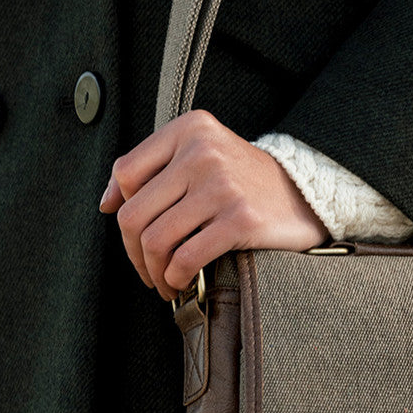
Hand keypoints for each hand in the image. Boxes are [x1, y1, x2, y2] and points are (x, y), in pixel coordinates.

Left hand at [99, 110, 329, 300]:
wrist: (305, 195)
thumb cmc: (246, 181)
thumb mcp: (202, 155)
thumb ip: (154, 169)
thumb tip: (106, 202)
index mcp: (190, 129)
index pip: (126, 174)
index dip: (120, 211)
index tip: (133, 234)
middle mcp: (203, 151)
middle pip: (135, 212)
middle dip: (133, 252)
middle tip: (145, 268)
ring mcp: (222, 185)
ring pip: (156, 239)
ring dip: (153, 271)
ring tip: (162, 280)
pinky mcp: (240, 218)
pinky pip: (186, 257)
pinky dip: (176, 278)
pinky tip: (181, 283)